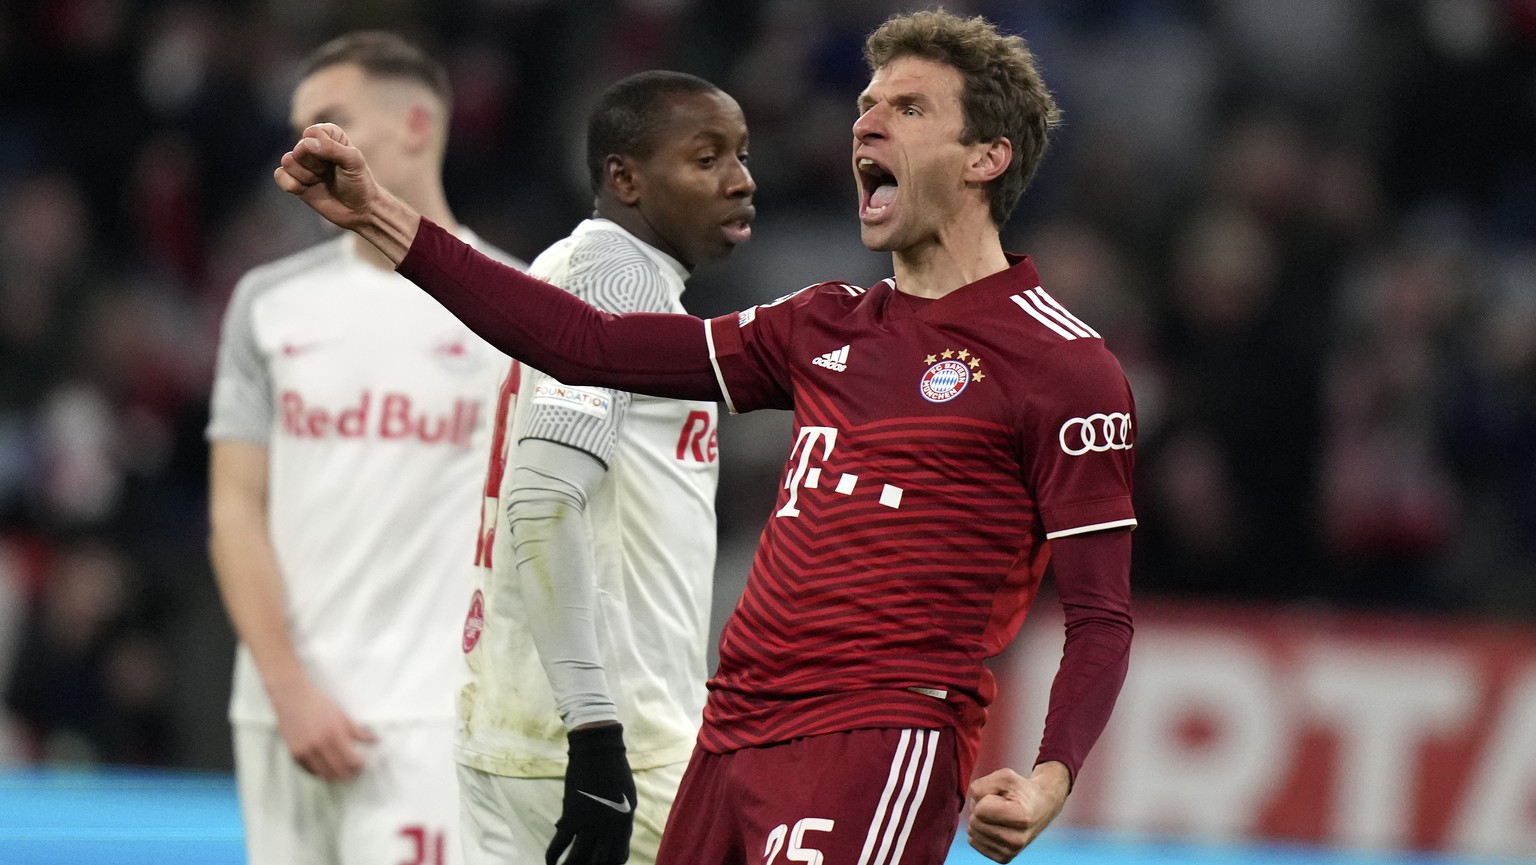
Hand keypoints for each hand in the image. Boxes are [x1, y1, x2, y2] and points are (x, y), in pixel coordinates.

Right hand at [268, 677, 375, 780]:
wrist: (292, 697)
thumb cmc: (318, 703)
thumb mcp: (341, 714)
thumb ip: (358, 731)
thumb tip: (373, 740)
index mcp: (334, 734)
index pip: (352, 761)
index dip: (360, 766)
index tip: (363, 764)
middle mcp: (319, 745)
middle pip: (339, 771)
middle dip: (350, 773)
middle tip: (354, 771)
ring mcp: (305, 751)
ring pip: (325, 775)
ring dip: (335, 776)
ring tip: (342, 771)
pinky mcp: (295, 754)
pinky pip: (310, 771)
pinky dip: (320, 772)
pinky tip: (326, 768)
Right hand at [273, 123, 381, 230]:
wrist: (359, 210)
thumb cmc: (359, 183)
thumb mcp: (354, 162)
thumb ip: (332, 148)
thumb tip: (306, 143)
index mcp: (329, 135)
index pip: (311, 133)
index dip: (322, 148)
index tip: (337, 160)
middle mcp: (313, 146)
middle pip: (299, 148)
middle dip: (314, 165)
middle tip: (328, 173)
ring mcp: (302, 164)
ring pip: (287, 161)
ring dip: (305, 176)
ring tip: (320, 181)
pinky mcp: (295, 181)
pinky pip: (279, 176)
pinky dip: (291, 184)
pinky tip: (305, 189)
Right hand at [547, 722, 634, 864]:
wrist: (598, 751)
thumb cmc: (615, 771)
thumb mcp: (627, 798)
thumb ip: (620, 819)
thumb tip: (609, 836)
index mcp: (625, 822)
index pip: (619, 857)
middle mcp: (609, 827)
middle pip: (600, 862)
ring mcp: (590, 822)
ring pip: (579, 858)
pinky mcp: (572, 815)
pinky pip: (560, 844)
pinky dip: (553, 856)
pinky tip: (551, 863)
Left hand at [966, 761, 1071, 862]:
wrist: (1041, 806)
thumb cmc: (1020, 790)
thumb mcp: (1003, 777)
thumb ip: (980, 787)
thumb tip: (972, 809)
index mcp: (1020, 818)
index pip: (979, 810)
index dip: (986, 798)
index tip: (1002, 798)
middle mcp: (1017, 840)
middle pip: (974, 822)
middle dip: (981, 809)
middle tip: (999, 805)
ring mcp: (1011, 851)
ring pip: (973, 833)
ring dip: (981, 820)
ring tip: (999, 815)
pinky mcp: (1004, 858)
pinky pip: (975, 843)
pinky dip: (981, 831)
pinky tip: (996, 826)